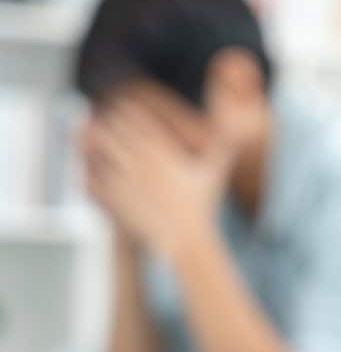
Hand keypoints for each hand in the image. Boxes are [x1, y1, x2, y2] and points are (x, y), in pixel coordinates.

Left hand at [79, 100, 233, 258]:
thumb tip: (242, 129)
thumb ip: (225, 147)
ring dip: (92, 145)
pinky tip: (95, 176)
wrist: (185, 239)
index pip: (132, 115)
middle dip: (105, 125)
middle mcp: (137, 160)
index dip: (125, 111)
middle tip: (109, 131)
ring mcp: (123, 179)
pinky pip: (89, 178)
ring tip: (98, 150)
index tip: (126, 116)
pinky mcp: (113, 199)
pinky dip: (87, 174)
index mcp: (159, 149)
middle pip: (107, 126)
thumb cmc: (202, 206)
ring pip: (94, 149)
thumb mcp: (215, 172)